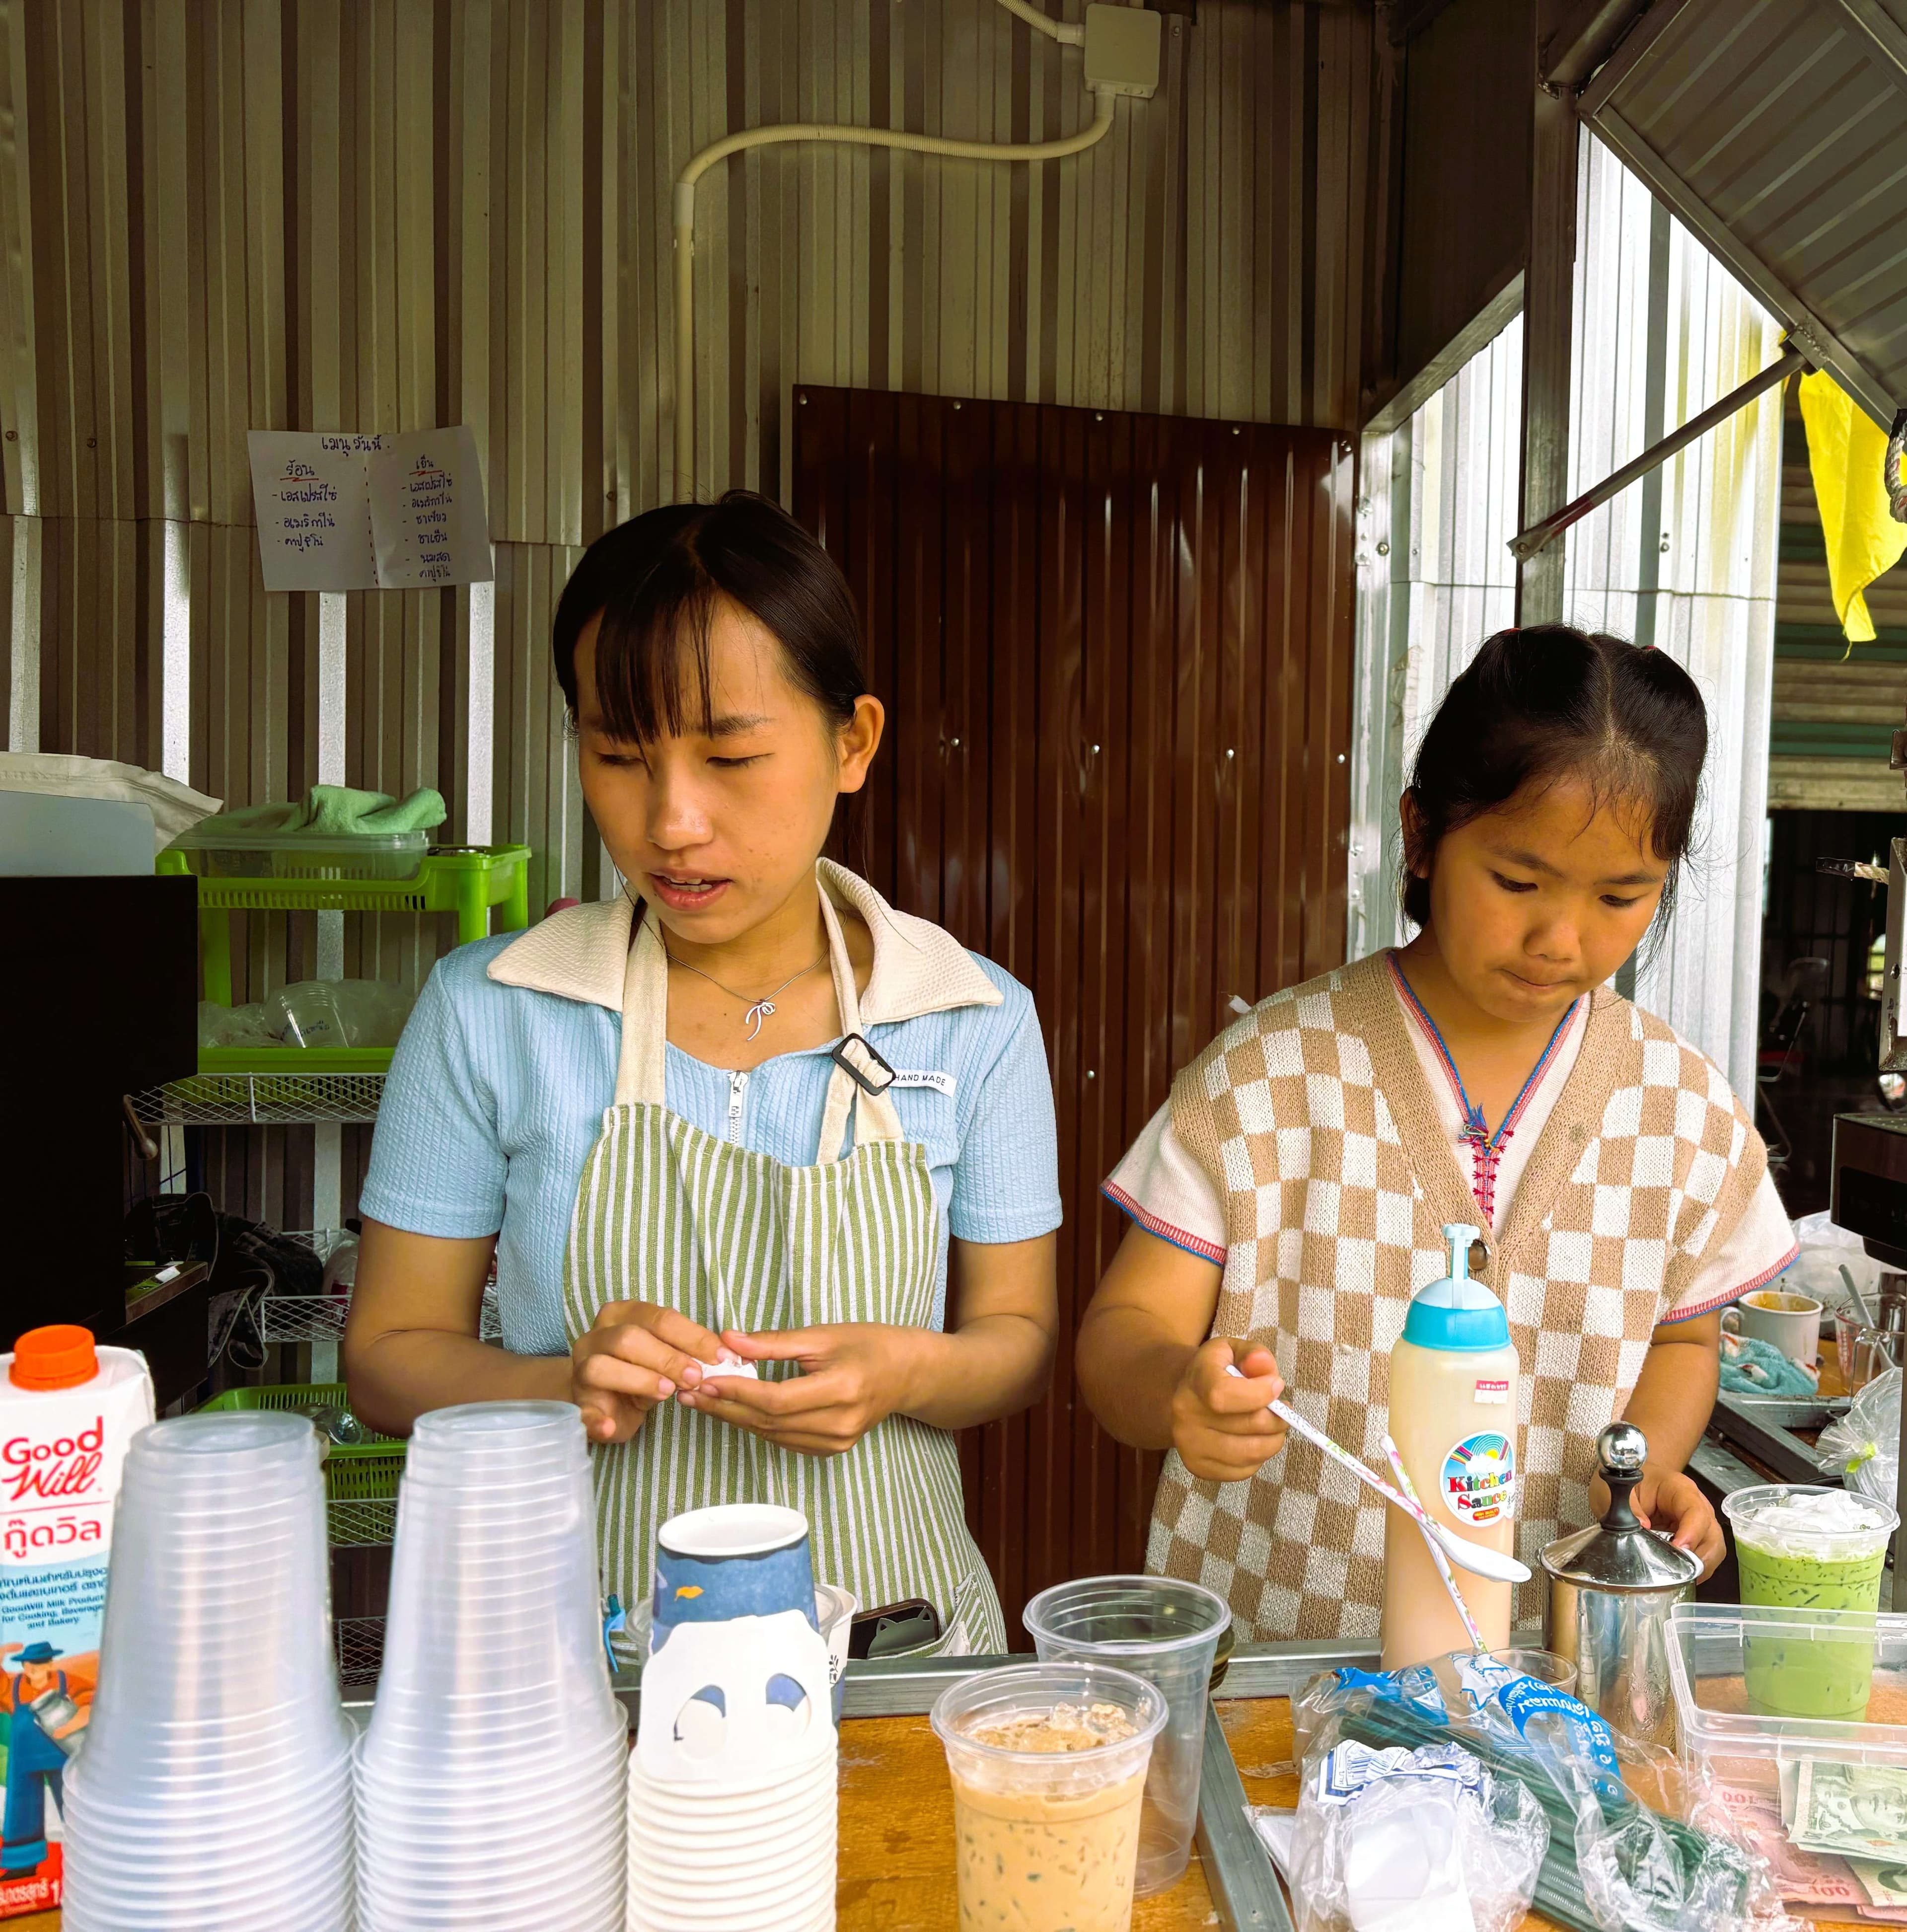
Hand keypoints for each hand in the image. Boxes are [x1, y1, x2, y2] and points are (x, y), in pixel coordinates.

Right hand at [570, 1302, 724, 1443]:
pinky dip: (595, 1419)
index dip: (693, 1337)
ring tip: (667, 1393)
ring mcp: (581, 1369)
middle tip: (695, 1377)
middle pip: (630, 1338)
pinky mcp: (577, 1403)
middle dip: (668, 1357)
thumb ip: (693, 1352)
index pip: (660, 1318)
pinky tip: (610, 1426)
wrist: (604, 1398)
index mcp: (622, 1314)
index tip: (721, 1356)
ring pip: (602, 1367)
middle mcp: (597, 1336)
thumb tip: (736, 1356)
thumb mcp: (668, 1355)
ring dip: (639, 1379)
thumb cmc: (642, 1370)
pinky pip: (581, 1410)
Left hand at [677, 1323, 921, 1456]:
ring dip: (735, 1418)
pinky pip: (785, 1441)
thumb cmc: (868, 1344)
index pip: (777, 1399)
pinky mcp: (832, 1450)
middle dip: (725, 1407)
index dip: (738, 1391)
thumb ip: (773, 1342)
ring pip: (772, 1435)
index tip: (705, 1378)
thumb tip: (727, 1340)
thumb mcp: (822, 1335)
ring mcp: (837, 1442)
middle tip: (690, 1391)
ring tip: (702, 1400)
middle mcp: (840, 1423)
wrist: (906, 1373)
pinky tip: (734, 1411)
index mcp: (842, 1389)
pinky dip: (757, 1426)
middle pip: (769, 1421)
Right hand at [1170, 1339, 1288, 1483]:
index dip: (1259, 1394)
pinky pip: (1243, 1470)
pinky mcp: (1198, 1467)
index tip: (1276, 1386)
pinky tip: (1255, 1440)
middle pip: (1246, 1425)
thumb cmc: (1218, 1371)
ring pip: (1249, 1453)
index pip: (1223, 1395)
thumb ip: (1254, 1354)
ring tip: (1274, 1427)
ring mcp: (1189, 1444)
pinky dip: (1259, 1458)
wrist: (1185, 1395)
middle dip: (1277, 1419)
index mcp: (1195, 1380)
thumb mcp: (1234, 1350)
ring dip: (1273, 1440)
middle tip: (1284, 1411)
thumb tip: (1264, 1367)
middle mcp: (1186, 1415)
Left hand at [1595, 1465, 1724, 1578]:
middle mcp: (1698, 1506)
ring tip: (1681, 1577)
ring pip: (1714, 1548)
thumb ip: (1629, 1504)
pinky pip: (1707, 1555)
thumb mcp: (1624, 1488)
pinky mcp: (1697, 1537)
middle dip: (1700, 1557)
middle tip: (1680, 1572)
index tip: (1679, 1548)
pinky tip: (1683, 1575)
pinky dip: (1698, 1569)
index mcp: (1681, 1490)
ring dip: (1701, 1567)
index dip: (1691, 1533)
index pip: (1696, 1512)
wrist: (1643, 1478)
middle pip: (1712, 1534)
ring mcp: (1700, 1523)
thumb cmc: (1636, 1481)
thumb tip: (1641, 1525)